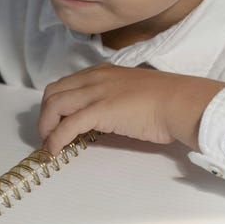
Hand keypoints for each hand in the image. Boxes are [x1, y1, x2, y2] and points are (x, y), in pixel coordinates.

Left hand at [38, 63, 224, 153]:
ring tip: (49, 145)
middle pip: (53, 92)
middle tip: (48, 135)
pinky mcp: (100, 111)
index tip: (54, 122)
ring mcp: (96, 93)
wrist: (179, 102)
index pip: (66, 84)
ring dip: (45, 127)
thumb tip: (103, 119)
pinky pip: (67, 125)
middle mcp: (95, 78)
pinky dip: (55, 139)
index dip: (54, 104)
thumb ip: (113, 99)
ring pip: (54, 105)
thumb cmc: (165, 101)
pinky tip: (54, 151)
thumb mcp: (132, 93)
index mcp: (102, 72)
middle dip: (44, 115)